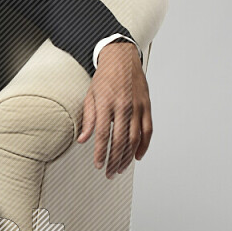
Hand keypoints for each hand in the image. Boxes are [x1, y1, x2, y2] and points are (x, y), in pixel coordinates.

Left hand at [77, 42, 152, 177]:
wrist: (122, 58)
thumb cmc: (104, 77)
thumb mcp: (90, 96)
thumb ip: (88, 119)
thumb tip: (83, 140)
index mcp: (106, 103)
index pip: (102, 134)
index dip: (100, 152)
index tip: (98, 165)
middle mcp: (124, 106)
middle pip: (120, 140)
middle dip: (114, 160)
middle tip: (109, 172)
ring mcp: (138, 106)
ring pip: (135, 139)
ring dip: (128, 157)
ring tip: (120, 168)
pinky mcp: (147, 106)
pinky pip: (148, 130)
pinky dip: (144, 145)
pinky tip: (137, 156)